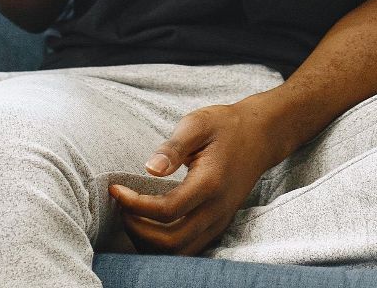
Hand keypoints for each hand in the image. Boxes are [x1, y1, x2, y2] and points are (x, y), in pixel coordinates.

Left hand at [109, 101, 285, 255]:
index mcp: (210, 183)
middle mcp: (217, 209)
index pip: (166, 210)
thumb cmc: (225, 126)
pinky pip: (188, 249)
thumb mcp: (197, 124)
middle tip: (121, 206)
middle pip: (171, 241)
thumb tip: (149, 168)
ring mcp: (219, 221)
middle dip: (137, 229)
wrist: (260, 136)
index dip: (134, 204)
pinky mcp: (218, 225)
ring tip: (131, 216)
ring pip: (179, 252)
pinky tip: (148, 224)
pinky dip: (163, 246)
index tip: (115, 189)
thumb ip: (173, 147)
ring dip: (148, 242)